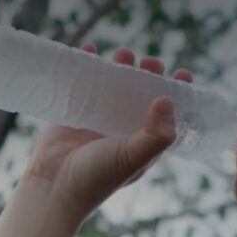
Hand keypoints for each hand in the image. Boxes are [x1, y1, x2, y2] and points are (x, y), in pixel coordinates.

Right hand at [21, 44, 193, 217]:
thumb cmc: (96, 178)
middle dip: (147, 75)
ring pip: (113, 87)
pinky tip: (90, 48)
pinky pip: (81, 84)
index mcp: (142, 143)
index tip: (183, 74)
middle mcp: (122, 130)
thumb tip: (169, 100)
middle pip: (140, 95)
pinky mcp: (73, 113)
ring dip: (119, 67)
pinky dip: (86, 65)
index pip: (165, 115)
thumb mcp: (132, 157)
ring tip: (123, 53)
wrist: (53, 188)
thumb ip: (155, 134)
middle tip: (150, 62)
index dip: (176, 94)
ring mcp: (97, 121)